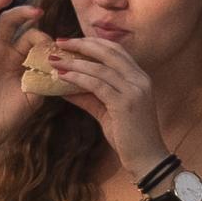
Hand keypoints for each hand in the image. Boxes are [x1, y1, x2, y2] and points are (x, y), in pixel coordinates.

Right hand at [0, 0, 43, 149]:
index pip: (29, 35)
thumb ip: (46, 77)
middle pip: (9, 21)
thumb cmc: (10, 116)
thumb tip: (65, 62)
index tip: (53, 45)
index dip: (41, 36)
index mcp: (16, 58)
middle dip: (23, 12)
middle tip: (39, 10)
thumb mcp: (35, 95)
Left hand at [25, 34, 168, 178]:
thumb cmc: (128, 136)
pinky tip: (62, 76)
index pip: (115, 50)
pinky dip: (78, 78)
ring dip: (74, 62)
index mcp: (139, 77)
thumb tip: (64, 85)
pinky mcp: (126, 103)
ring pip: (100, 68)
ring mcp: (135, 90)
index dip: (92, 42)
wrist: (146, 159)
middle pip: (108, 51)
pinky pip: (97, 85)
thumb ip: (88, 96)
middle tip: (59, 42)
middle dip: (81, 44)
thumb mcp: (106, 110)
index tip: (70, 41)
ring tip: (54, 61)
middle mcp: (139, 79)